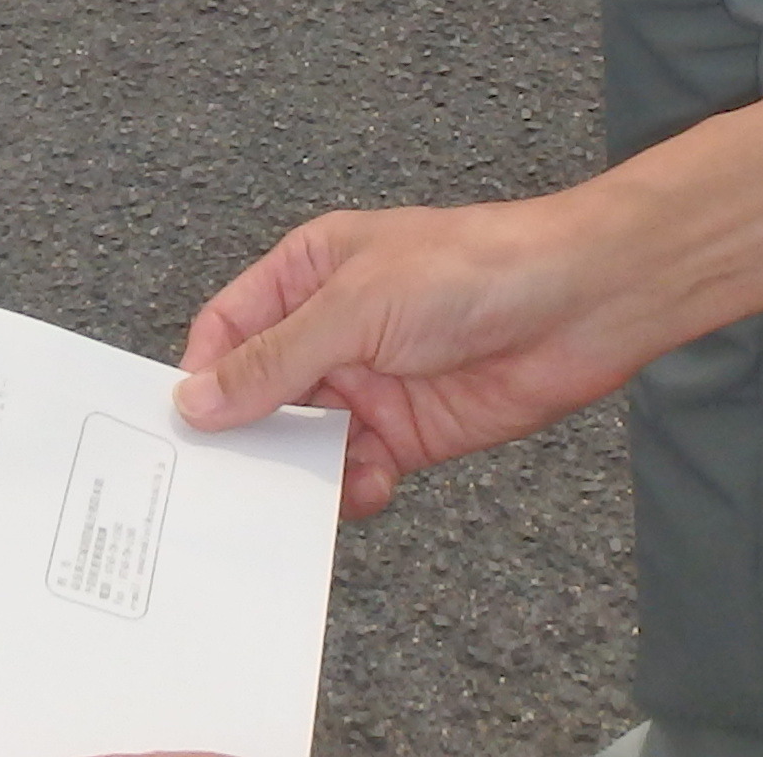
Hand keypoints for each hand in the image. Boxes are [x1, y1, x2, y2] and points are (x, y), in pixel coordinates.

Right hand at [172, 192, 649, 520]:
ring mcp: (369, 383)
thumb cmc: (474, 267)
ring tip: (292, 496)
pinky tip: (365, 486)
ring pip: (304, 442)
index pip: (229, 329)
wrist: (578, 304)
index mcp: (308, 273)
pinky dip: (350, 489)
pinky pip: (356, 472)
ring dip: (298, 472)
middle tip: (223, 483)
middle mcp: (331, 329)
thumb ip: (278, 357)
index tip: (184, 429)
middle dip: (245, 436)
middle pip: (260, 394)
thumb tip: (202, 397)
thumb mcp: (357, 304)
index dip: (203, 376)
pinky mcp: (407, 431)